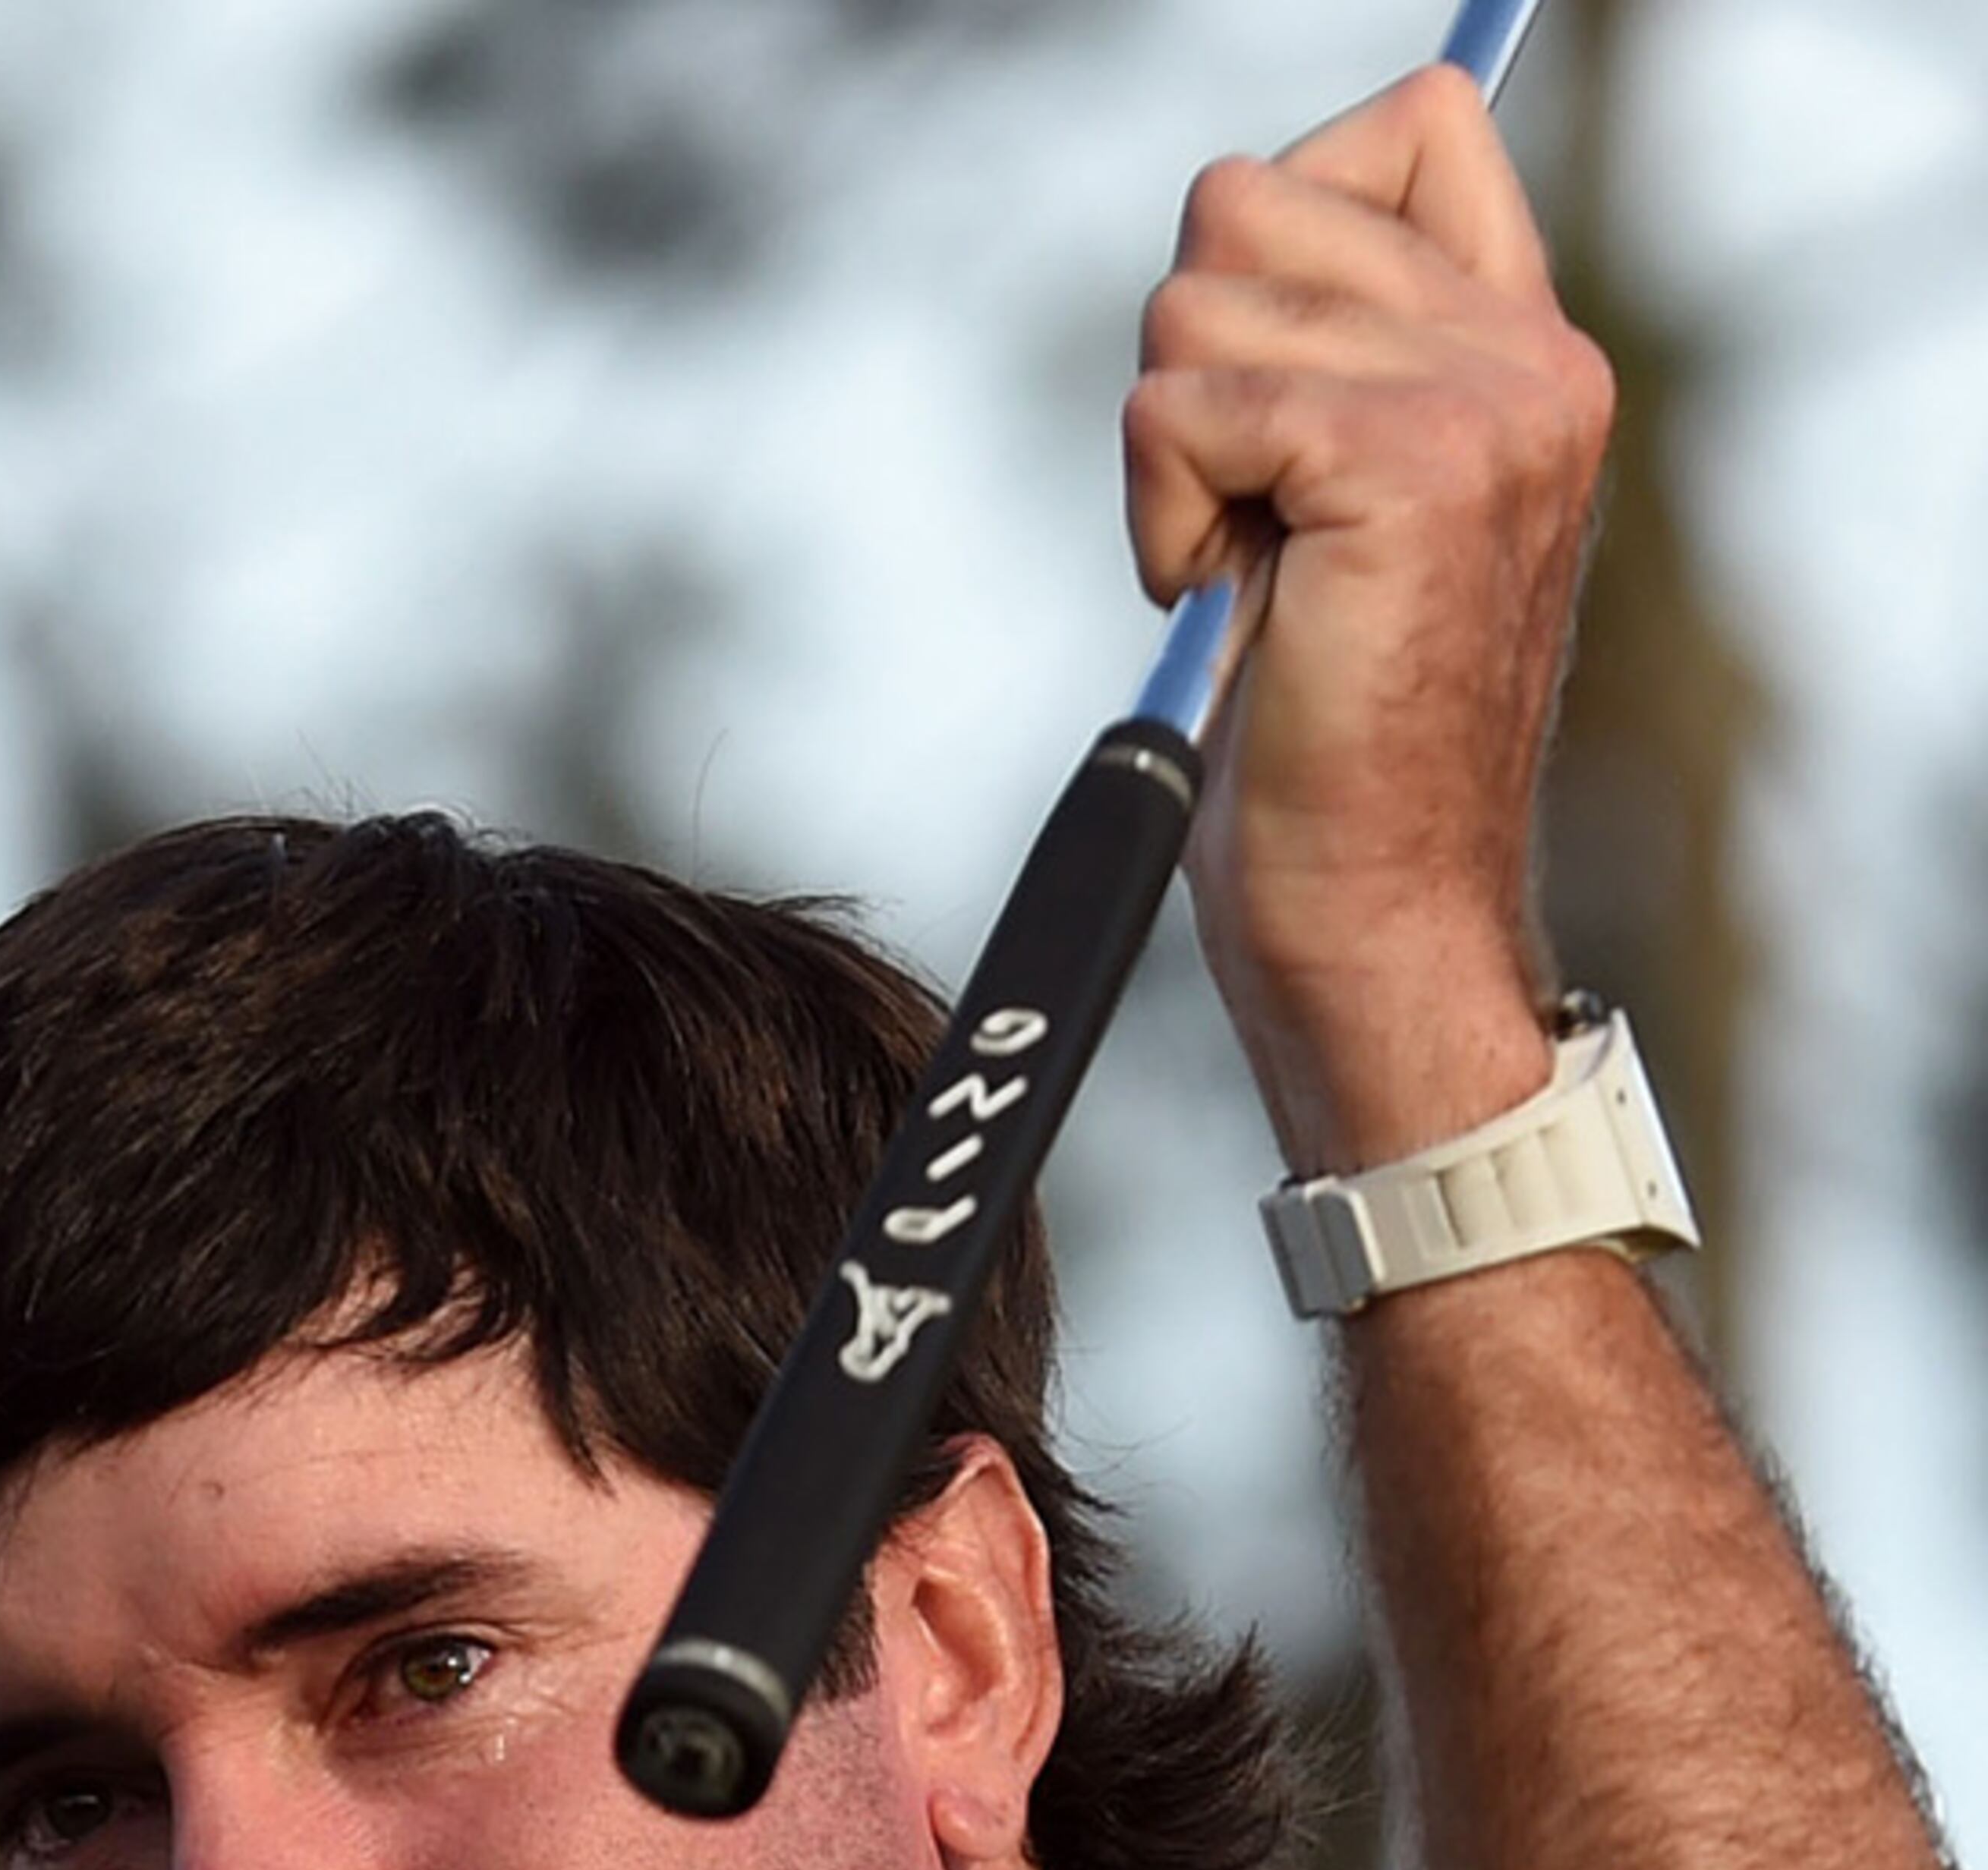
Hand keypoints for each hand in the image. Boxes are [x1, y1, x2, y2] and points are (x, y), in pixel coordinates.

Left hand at [1123, 65, 1613, 1164]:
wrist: (1372, 917)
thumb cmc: (1330, 748)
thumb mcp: (1339, 511)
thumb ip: (1333, 356)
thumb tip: (1227, 234)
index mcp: (1531, 353)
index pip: (1412, 124)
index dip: (1285, 234)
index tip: (1273, 405)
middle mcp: (1531, 356)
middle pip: (1248, 200)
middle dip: (1195, 371)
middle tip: (1254, 530)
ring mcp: (1480, 403)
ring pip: (1193, 296)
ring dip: (1175, 456)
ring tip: (1254, 581)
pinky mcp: (1397, 464)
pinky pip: (1179, 406)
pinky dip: (1167, 517)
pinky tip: (1234, 610)